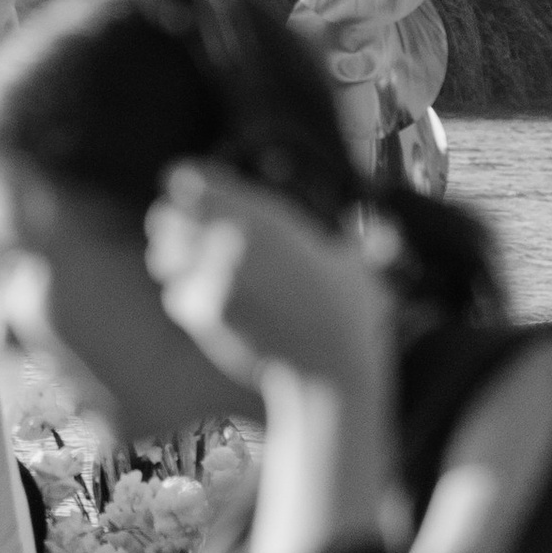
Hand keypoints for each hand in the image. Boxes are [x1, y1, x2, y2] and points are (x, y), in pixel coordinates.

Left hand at [145, 164, 382, 391]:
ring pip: (164, 256)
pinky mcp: (205, 313)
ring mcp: (214, 276)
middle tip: (174, 229)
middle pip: (168, 216)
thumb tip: (386, 232)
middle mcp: (233, 240)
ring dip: (172, 259)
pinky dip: (186, 299)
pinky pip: (176, 295)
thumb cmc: (349, 317)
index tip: (181, 186)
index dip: (184, 183)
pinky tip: (207, 305)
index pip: (193, 183)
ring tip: (183, 264)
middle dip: (170, 223)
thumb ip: (346, 238)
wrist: (331, 369)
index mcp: (265, 218)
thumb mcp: (350, 264)